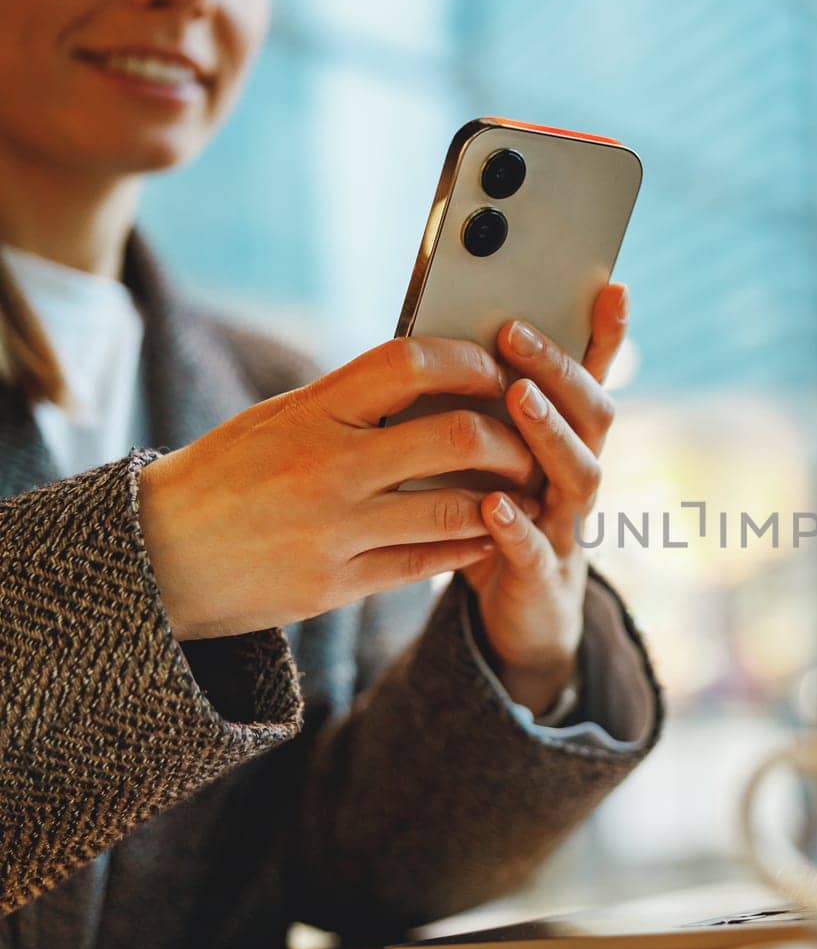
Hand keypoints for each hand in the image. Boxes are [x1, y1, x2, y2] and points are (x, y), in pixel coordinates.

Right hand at [140, 337, 538, 639]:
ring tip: (522, 493)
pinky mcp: (336, 585)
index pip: (411, 364)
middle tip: (529, 445)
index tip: (498, 371)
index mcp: (311, 412)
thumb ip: (349, 402)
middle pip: (455, 438)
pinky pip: (428, 562)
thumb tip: (431, 376)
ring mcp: (334, 531)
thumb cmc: (225, 476)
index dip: (469, 363)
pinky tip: (488, 533)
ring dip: (504, 501)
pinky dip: (468, 545)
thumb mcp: (277, 420)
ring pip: (455, 510)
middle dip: (510, 441)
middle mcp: (326, 467)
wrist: (155, 557)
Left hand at [461, 284, 628, 713]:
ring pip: (578, 476)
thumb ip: (477, 409)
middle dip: (559, 372)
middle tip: (518, 331)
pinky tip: (495, 506)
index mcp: (565, 444)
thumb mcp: (488, 458)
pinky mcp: (541, 578)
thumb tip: (440, 337)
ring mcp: (565, 528)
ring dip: (549, 434)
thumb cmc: (495, 521)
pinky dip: (517, 527)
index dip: (606, 337)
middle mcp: (576, 479)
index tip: (610, 286)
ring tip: (518, 399)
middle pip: (592, 419)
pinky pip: (536, 550)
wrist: (519, 616)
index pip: (591, 381)